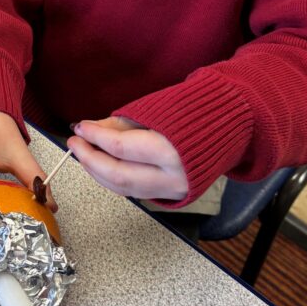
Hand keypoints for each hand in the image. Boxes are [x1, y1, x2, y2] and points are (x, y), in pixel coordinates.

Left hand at [68, 116, 187, 201]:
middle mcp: (174, 177)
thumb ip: (121, 123)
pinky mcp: (172, 196)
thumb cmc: (196, 111)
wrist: (232, 126)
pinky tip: (101, 166)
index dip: (96, 137)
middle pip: (119, 176)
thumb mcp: (157, 110)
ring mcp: (174, 190)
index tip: (80, 127)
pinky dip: (114, 180)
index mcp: (173, 150)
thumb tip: (90, 129)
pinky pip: (135, 192)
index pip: (122, 147)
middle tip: (74, 143)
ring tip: (83, 154)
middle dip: (90, 160)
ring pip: (125, 189)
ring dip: (98, 172)